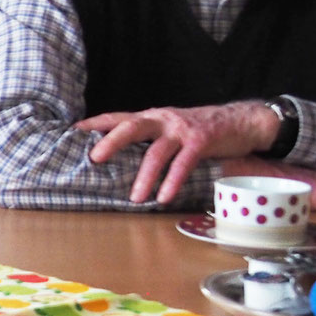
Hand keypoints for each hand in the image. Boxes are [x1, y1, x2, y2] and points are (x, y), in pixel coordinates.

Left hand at [76, 100, 278, 205]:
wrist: (242, 121)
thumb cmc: (199, 129)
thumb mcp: (170, 128)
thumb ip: (148, 138)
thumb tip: (119, 156)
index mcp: (152, 117)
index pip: (118, 117)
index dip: (95, 123)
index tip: (72, 131)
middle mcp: (163, 119)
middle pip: (131, 126)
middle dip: (111, 142)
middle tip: (94, 159)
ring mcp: (182, 129)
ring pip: (157, 152)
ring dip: (144, 177)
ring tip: (134, 198)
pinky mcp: (201, 141)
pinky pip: (183, 163)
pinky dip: (172, 181)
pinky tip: (163, 197)